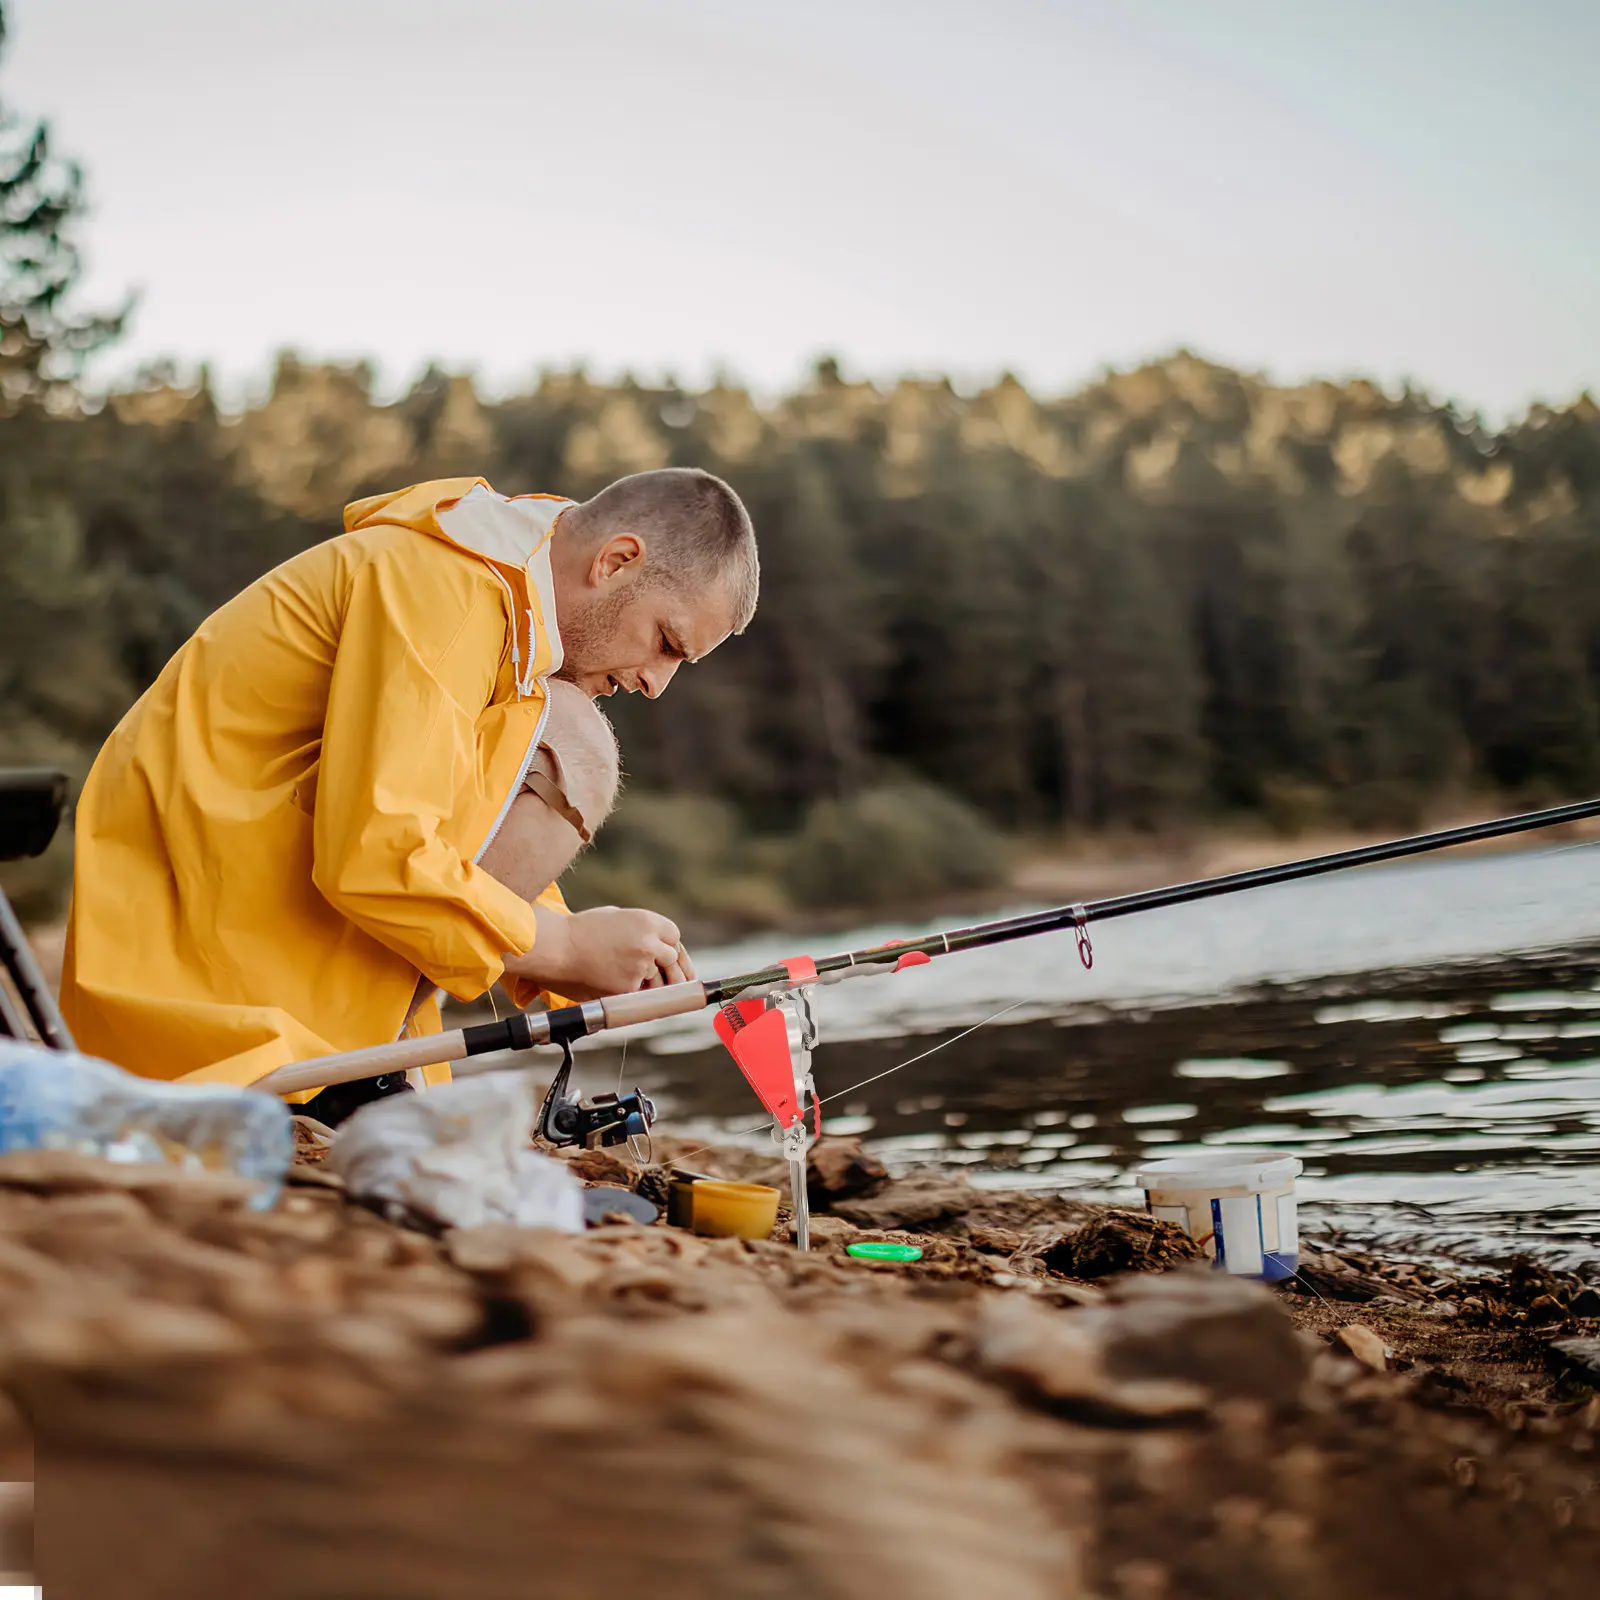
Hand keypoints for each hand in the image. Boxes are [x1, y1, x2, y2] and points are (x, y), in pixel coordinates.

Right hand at [504, 904, 696, 999]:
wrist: (555, 947)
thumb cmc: (578, 931)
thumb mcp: (615, 917)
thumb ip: (639, 929)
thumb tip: (657, 945)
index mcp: (648, 921)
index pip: (673, 937)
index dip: (668, 947)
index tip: (669, 958)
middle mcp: (650, 943)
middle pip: (672, 959)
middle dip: (666, 967)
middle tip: (662, 975)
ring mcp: (642, 967)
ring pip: (656, 980)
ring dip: (647, 981)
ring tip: (622, 975)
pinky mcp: (629, 988)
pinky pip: (637, 994)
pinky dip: (627, 992)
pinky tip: (608, 982)